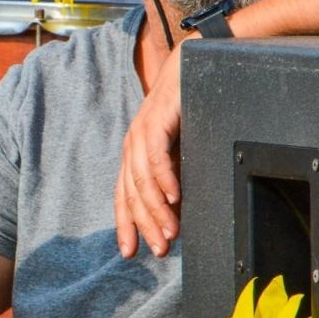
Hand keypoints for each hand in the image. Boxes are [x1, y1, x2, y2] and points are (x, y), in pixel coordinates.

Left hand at [114, 42, 184, 258]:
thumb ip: (176, 178)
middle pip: (131, 193)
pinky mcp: (156, 118)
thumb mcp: (183, 152)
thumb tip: (179, 217)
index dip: (126, 225)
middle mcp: (132, 144)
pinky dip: (164, 178)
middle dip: (144, 225)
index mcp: (135, 155)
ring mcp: (141, 130)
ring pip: (142, 178)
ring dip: (156, 209)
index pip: (124, 196)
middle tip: (160, 249)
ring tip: (170, 232)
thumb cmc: (190, 109)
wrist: (193, 65)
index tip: (131, 252)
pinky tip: (173, 198)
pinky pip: (156, 154)